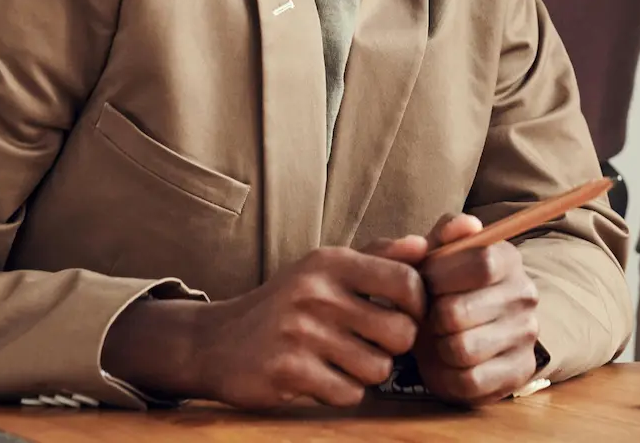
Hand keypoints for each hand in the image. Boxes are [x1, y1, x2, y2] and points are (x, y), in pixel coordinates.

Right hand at [102, 240, 428, 409]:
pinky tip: (323, 377)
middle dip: (395, 346)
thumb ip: (377, 256)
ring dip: (368, 372)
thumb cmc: (286, 303)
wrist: (215, 341)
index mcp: (331, 262)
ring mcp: (300, 333)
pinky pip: (348, 393)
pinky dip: (342, 392)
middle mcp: (316, 293)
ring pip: (378, 368)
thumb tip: (423, 245)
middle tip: (375, 344)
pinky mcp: (287, 372)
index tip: (406, 315)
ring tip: (345, 360)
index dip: (419, 306)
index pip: (407, 281)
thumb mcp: (325, 269)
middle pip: (401, 333)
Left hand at [410, 213, 542, 404]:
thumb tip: (467, 225)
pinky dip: (447, 376)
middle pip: (459, 312)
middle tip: (429, 317)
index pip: (480, 263)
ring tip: (438, 339)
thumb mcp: (439, 254)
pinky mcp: (518, 372)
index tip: (426, 282)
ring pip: (461, 349)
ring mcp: (526, 335)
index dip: (441, 276)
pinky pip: (468, 381)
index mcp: (508, 258)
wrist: (465, 329)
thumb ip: (445, 233)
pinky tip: (447, 363)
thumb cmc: (445, 288)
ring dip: (437, 348)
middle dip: (431, 318)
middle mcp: (525, 295)